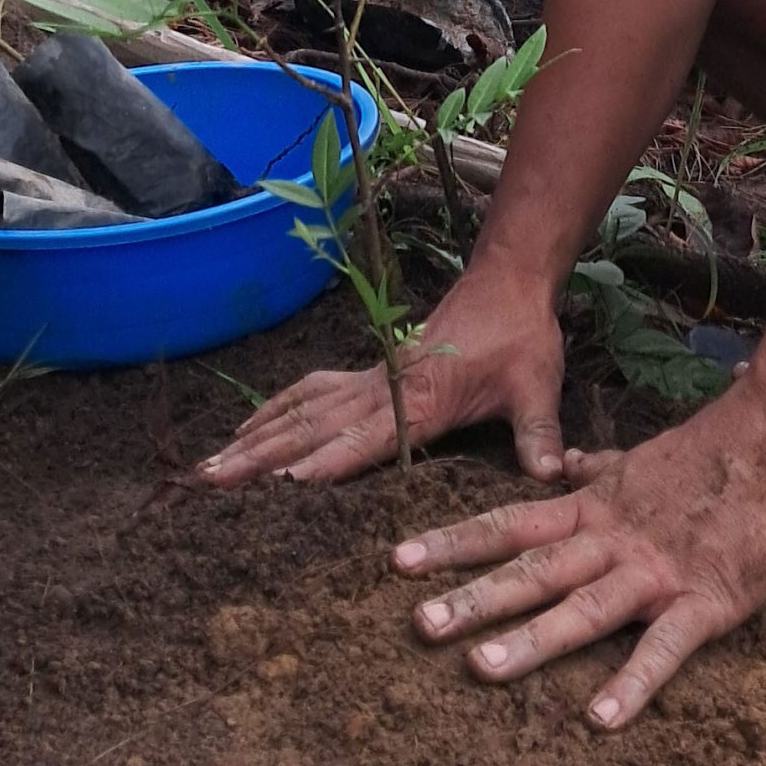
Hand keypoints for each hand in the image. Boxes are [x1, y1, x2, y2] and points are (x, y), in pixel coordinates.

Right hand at [197, 265, 567, 487]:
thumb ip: (540, 433)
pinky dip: (277, 411)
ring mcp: (372, 377)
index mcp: (422, 397)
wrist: (509, 280)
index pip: (368, 436)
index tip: (285, 485)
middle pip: (314, 424)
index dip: (329, 461)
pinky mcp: (370, 371)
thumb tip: (555, 477)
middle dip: (263, 456)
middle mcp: (385, 386)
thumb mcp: (537, 384)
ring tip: (210, 467)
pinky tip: (249, 432)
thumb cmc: (522, 335)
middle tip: (212, 483)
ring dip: (257, 437)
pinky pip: (312, 392)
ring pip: (303, 409)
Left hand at [392, 380, 765, 728]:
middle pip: (534, 570)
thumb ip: (597, 470)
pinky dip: (633, 682)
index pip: (513, 523)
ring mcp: (657, 570)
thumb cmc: (715, 450)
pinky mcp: (705, 600)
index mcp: (597, 507)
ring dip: (533, 638)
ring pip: (584, 607)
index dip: (457, 542)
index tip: (400, 559)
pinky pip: (663, 648)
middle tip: (417, 623)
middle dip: (475, 597)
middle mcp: (614, 538)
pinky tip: (601, 718)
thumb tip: (560, 464)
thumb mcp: (642, 458)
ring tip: (481, 668)